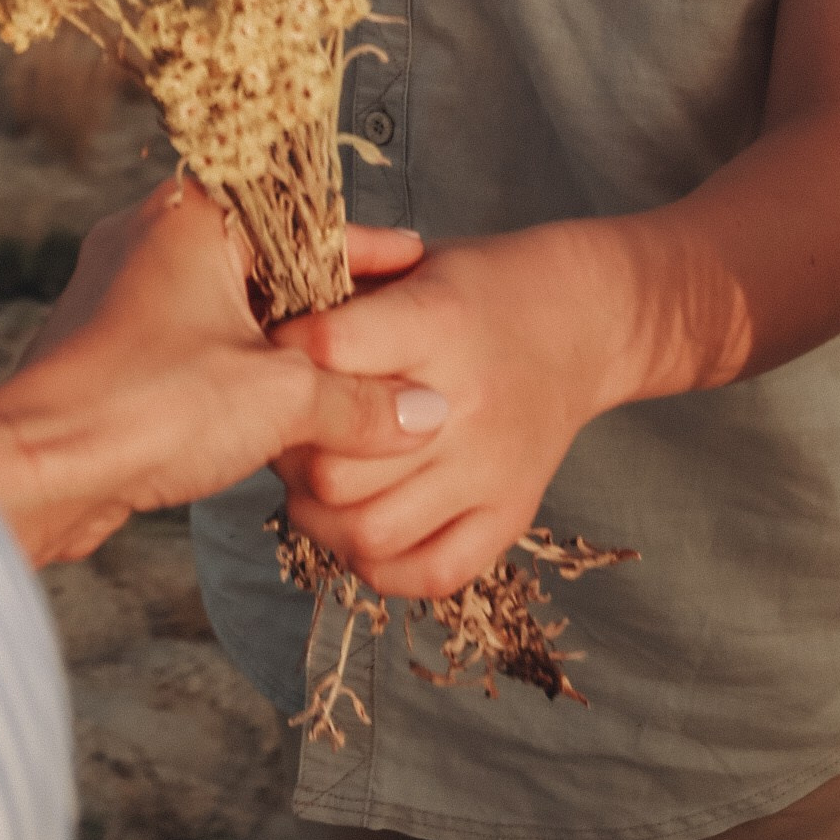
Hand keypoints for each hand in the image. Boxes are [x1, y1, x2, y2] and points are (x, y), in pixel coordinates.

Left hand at [0, 185, 438, 567]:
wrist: (38, 469)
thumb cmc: (148, 406)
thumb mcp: (280, 397)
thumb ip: (360, 399)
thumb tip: (429, 414)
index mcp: (193, 213)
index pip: (306, 219)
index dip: (368, 253)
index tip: (416, 271)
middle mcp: (152, 233)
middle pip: (268, 261)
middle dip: (327, 305)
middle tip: (388, 331)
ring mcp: (123, 289)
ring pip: (229, 306)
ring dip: (281, 346)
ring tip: (343, 379)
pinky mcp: (108, 344)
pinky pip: (194, 342)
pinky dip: (236, 371)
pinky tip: (276, 410)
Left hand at [273, 222, 634, 599]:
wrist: (583, 321)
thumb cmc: (478, 289)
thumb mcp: (411, 267)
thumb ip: (341, 301)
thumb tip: (256, 338)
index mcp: (439, 323)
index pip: (328, 352)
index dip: (280, 354)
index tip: (263, 352)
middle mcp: (467, 404)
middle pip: (337, 465)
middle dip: (288, 450)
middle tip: (279, 429)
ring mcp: (491, 470)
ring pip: (369, 531)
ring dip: (318, 516)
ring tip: (309, 484)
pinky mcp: (510, 514)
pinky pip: (428, 573)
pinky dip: (377, 564)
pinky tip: (357, 529)